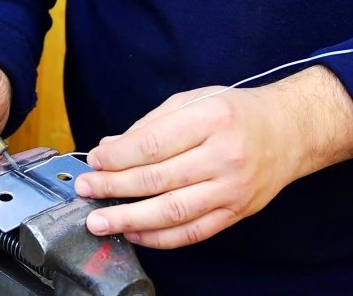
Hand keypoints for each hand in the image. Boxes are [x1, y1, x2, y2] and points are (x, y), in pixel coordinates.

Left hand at [75, 66, 352, 248]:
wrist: (290, 131)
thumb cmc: (235, 113)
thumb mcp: (193, 101)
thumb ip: (150, 125)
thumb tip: (109, 148)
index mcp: (211, 119)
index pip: (153, 144)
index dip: (117, 157)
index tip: (94, 161)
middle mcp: (224, 156)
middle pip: (158, 179)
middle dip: (113, 187)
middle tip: (85, 191)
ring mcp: (232, 189)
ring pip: (173, 211)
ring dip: (130, 219)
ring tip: (99, 221)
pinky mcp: (236, 212)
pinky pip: (193, 232)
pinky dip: (160, 237)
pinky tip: (134, 233)